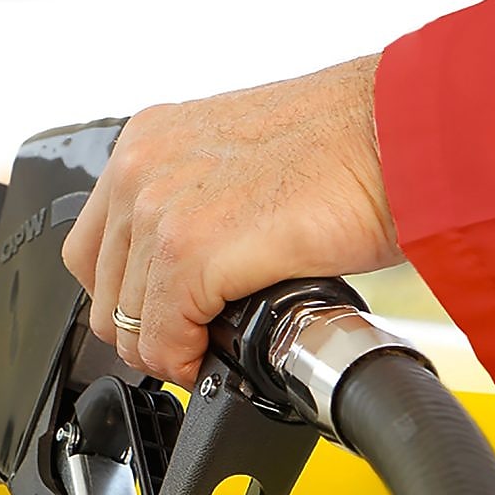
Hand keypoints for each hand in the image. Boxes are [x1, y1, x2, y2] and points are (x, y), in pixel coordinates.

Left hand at [62, 54, 402, 388]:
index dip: (125, 295)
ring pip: (127, 322)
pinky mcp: (192, 250)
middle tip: (190, 341)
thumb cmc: (348, 143)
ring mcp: (160, 208)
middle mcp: (141, 167)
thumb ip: (196, 204)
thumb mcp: (241, 162)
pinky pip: (163, 338)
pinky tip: (218, 353)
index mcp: (149, 142)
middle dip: (143, 329)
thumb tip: (187, 271)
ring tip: (210, 348)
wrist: (401, 133)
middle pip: (102, 289)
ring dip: (167, 349)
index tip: (159, 314)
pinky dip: (186, 360)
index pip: (93, 247)